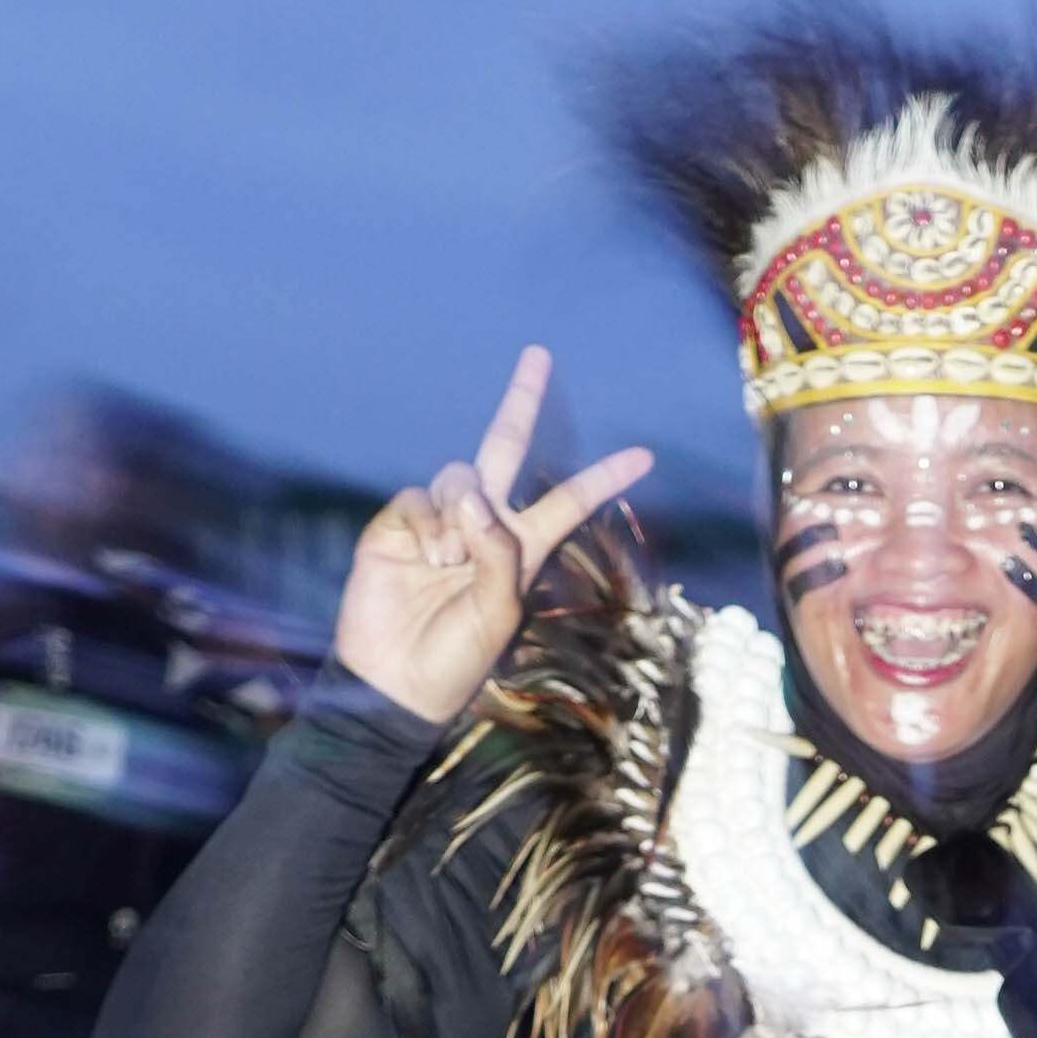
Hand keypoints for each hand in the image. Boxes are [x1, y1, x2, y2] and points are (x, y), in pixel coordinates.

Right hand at [332, 349, 652, 728]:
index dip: (603, 478)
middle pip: (503, 448)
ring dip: (459, 512)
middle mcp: (481, 525)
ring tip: (448, 562)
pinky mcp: (397, 526)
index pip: (567, 501)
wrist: (392, 682)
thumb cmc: (455, 660)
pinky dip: (426, 524)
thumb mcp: (498, 613)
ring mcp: (438, 522)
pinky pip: (418, 498)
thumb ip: (498, 553)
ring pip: (459, 476)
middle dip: (521, 402)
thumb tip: (473, 496)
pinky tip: (425, 558)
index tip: (643, 456)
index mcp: (521, 549)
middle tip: (539, 355)